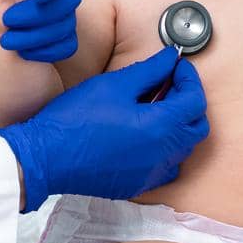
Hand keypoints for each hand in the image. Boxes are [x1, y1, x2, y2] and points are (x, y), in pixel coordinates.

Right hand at [0, 47, 208, 211]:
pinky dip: (165, 147)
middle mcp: (163, 154)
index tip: (175, 66)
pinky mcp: (138, 184)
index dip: (189, 78)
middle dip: (189, 101)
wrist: (45, 158)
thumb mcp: (114, 85)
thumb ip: (150, 70)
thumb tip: (171, 58)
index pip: (195, 100)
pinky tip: (144, 134)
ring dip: (178, 124)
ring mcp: (152, 173)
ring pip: (184, 147)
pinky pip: (166, 166)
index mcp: (161, 127)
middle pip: (197, 126)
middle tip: (168, 84)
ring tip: (154, 106)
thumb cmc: (75, 119)